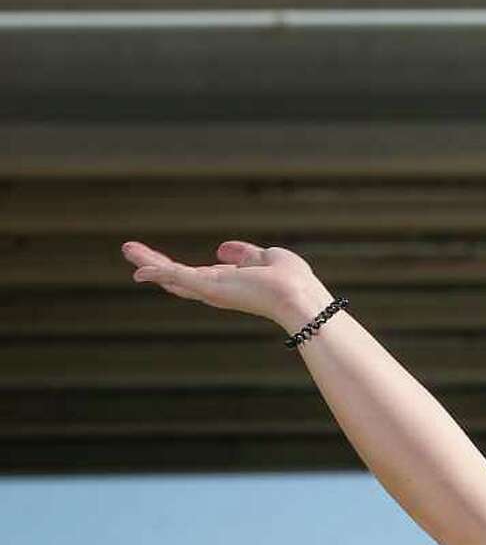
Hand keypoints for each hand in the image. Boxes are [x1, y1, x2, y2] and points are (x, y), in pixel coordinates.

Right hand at [121, 236, 328, 335]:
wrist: (298, 295)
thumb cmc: (291, 281)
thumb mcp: (265, 257)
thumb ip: (244, 253)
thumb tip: (223, 249)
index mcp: (230, 284)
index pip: (198, 276)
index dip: (178, 269)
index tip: (159, 262)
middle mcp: (217, 290)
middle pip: (178, 278)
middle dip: (155, 265)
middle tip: (131, 253)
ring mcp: (211, 290)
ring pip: (173, 276)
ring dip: (149, 264)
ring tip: (127, 251)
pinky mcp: (209, 287)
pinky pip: (178, 277)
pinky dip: (157, 273)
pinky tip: (138, 270)